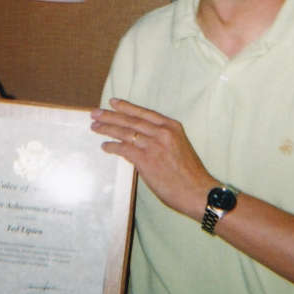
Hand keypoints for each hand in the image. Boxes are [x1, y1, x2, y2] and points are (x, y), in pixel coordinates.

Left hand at [91, 98, 216, 218]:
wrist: (198, 191)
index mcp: (172, 127)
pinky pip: (124, 149)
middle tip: (95, 113)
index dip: (126, 107)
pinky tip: (105, 146)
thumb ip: (161, 140)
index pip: (144, 113)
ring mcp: (153, 145)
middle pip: (131, 120)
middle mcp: (162, 132)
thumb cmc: (190, 174)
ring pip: (124, 132)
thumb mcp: (179, 147)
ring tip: (95, 126)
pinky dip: (112, 147)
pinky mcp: (146, 160)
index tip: (113, 102)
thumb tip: (139, 142)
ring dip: (107, 129)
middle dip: (110, 116)